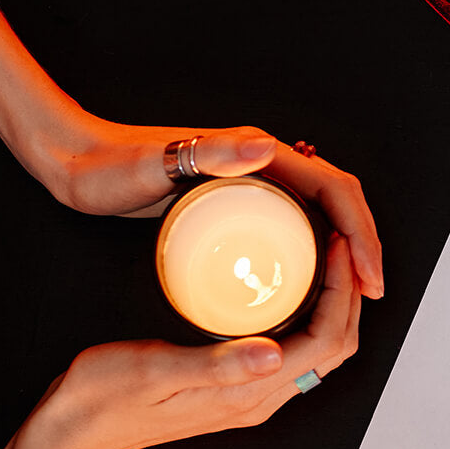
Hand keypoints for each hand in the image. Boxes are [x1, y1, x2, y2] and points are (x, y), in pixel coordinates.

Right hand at [21, 233, 361, 448]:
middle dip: (349, 295)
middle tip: (340, 243)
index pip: (325, 342)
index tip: (338, 244)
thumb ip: (217, 365)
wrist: (74, 429)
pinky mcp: (234, 387)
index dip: (343, 292)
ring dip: (332, 305)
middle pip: (333, 349)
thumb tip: (274, 353)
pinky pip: (291, 352)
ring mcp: (248, 396)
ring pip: (316, 352)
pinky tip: (286, 286)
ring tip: (324, 257)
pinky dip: (305, 316)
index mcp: (246, 395)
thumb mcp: (156, 371)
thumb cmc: (105, 397)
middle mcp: (257, 400)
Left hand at [34, 109, 383, 298]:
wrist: (77, 163)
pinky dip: (309, 260)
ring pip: (316, 221)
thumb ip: (208, 151)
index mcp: (261, 155)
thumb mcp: (158, 161)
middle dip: (364, 249)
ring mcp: (250, 187)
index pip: (336, 190)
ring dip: (342, 256)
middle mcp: (263, 168)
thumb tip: (264, 147)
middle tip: (371, 296)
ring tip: (349, 301)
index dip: (363, 235)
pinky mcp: (234, 207)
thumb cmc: (110, 165)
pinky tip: (302, 292)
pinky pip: (288, 232)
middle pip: (336, 206)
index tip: (371, 278)